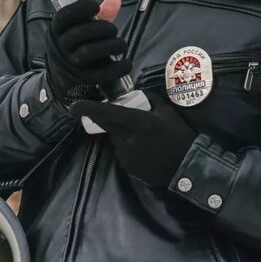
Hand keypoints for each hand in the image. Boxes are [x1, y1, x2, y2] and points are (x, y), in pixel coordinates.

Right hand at [47, 0, 128, 104]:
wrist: (61, 81)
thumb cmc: (74, 48)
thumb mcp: (78, 29)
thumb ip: (97, 15)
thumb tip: (115, 0)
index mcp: (57, 31)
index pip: (64, 16)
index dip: (81, 8)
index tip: (96, 6)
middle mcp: (61, 48)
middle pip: (79, 33)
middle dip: (103, 28)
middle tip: (113, 30)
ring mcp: (71, 65)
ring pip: (89, 52)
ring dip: (112, 45)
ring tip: (121, 45)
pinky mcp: (84, 80)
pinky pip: (103, 74)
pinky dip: (119, 67)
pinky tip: (125, 62)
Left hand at [69, 93, 198, 187]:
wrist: (187, 167)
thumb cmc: (180, 136)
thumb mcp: (168, 113)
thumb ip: (151, 100)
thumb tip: (139, 94)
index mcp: (136, 122)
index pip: (105, 113)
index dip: (87, 108)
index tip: (73, 106)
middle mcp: (126, 138)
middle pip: (109, 125)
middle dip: (114, 120)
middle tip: (133, 121)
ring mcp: (125, 155)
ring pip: (117, 139)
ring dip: (125, 136)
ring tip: (147, 139)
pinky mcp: (127, 167)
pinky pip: (123, 153)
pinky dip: (130, 149)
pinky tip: (147, 151)